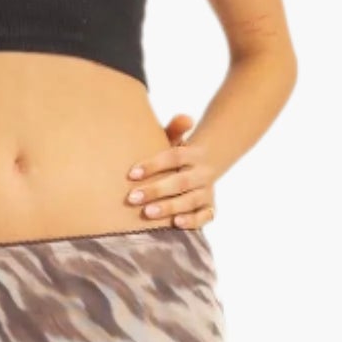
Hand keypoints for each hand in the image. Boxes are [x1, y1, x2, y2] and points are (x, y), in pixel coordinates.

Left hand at [124, 113, 217, 228]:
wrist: (204, 165)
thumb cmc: (178, 155)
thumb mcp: (175, 140)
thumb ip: (175, 130)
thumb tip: (186, 118)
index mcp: (193, 153)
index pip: (174, 157)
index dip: (153, 165)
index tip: (131, 174)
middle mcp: (202, 173)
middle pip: (180, 182)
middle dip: (156, 190)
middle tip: (132, 198)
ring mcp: (207, 191)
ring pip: (191, 200)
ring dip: (169, 207)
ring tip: (147, 213)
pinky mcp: (209, 207)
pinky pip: (206, 216)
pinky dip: (193, 221)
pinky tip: (176, 223)